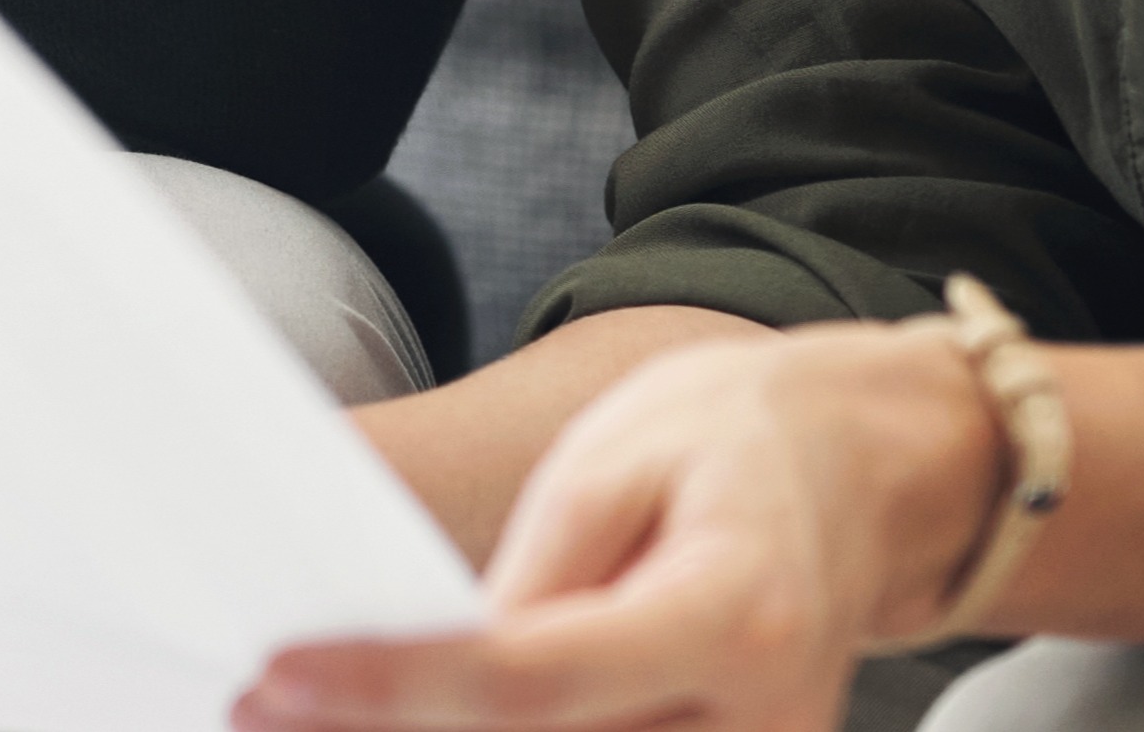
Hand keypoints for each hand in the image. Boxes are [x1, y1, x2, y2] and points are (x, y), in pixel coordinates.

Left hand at [238, 321, 989, 729]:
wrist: (875, 471)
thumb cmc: (741, 439)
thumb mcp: (616, 459)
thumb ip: (529, 579)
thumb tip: (432, 675)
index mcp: (732, 614)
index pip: (527, 679)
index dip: (390, 690)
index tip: (278, 678)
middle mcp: (761, 723)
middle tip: (268, 708)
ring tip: (324, 714)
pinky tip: (419, 723)